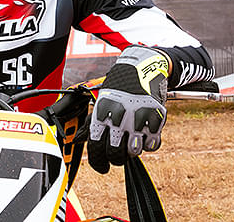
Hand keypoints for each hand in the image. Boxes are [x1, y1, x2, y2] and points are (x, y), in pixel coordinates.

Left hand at [88, 46, 168, 173]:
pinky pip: (152, 145)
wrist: (142, 67)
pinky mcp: (156, 117)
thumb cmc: (119, 86)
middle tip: (118, 156)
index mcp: (101, 112)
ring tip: (132, 141)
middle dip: (116, 159)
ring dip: (133, 151)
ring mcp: (138, 117)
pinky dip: (149, 144)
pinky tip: (145, 134)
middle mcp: (119, 116)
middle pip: (115, 154)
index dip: (98, 163)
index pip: (96, 148)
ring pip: (134, 152)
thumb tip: (77, 140)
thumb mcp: (101, 101)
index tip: (102, 167)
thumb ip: (91, 122)